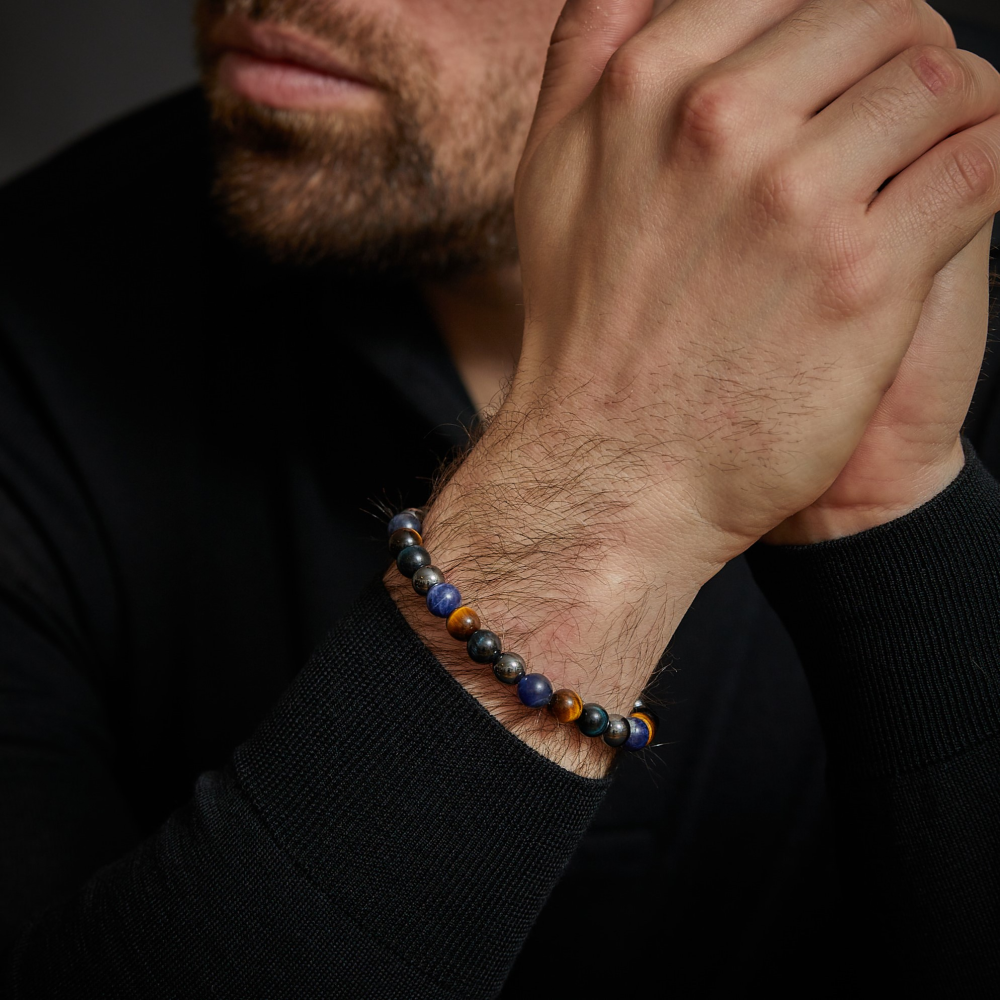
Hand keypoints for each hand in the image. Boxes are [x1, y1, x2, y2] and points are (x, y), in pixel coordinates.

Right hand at [391, 0, 999, 773]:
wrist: (616, 468)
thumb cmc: (587, 332)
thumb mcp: (552, 177)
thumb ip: (588, 53)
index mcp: (647, 85)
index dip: (834, 23)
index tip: (844, 72)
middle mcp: (721, 127)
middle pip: (883, 17)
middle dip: (905, 59)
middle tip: (899, 119)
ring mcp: (796, 199)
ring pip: (946, 83)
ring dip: (959, 115)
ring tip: (934, 159)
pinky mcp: (864, 277)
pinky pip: (983, 166)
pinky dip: (988, 170)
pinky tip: (950, 207)